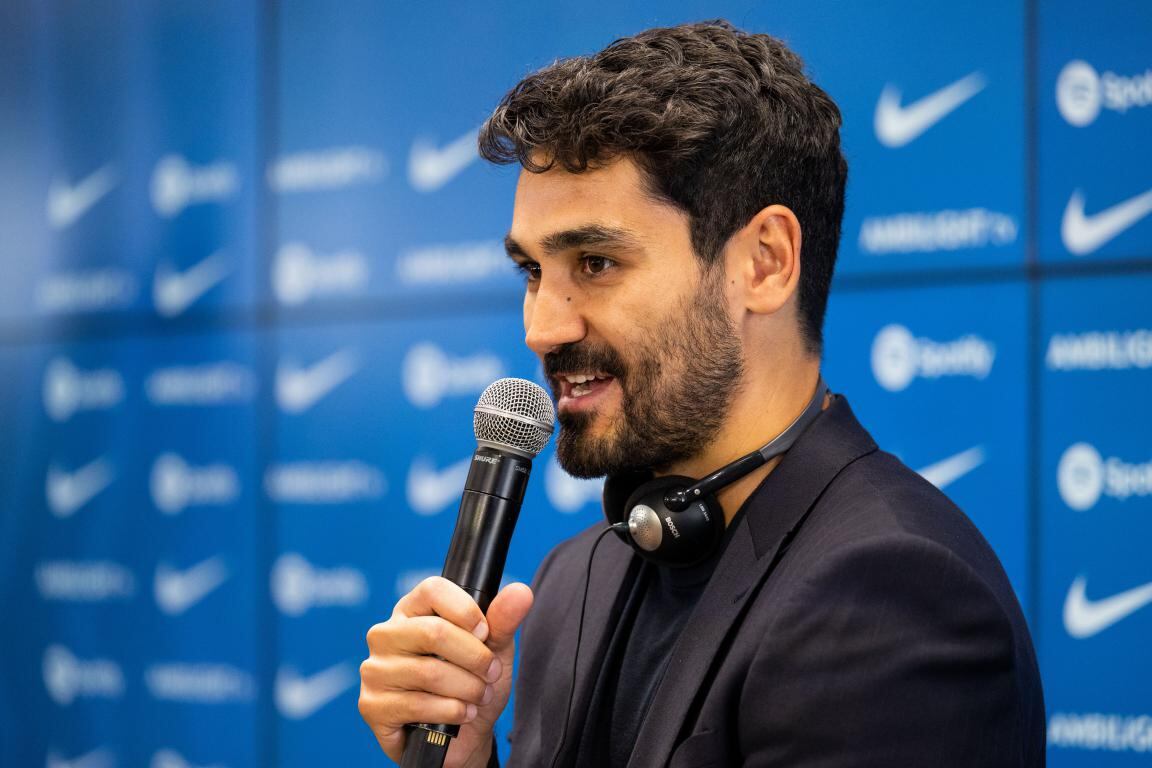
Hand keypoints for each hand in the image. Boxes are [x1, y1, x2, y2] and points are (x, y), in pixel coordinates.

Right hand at [359, 577, 533, 767]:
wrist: (462, 737)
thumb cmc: (471, 683)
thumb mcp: (493, 649)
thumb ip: (503, 620)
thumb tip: (521, 592)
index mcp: (411, 610)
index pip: (433, 590)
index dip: (466, 611)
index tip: (485, 633)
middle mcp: (386, 635)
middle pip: (434, 632)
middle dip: (475, 657)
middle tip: (492, 672)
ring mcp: (375, 670)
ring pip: (430, 672)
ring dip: (468, 688)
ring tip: (480, 696)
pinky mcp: (373, 705)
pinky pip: (418, 704)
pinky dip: (452, 710)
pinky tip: (462, 713)